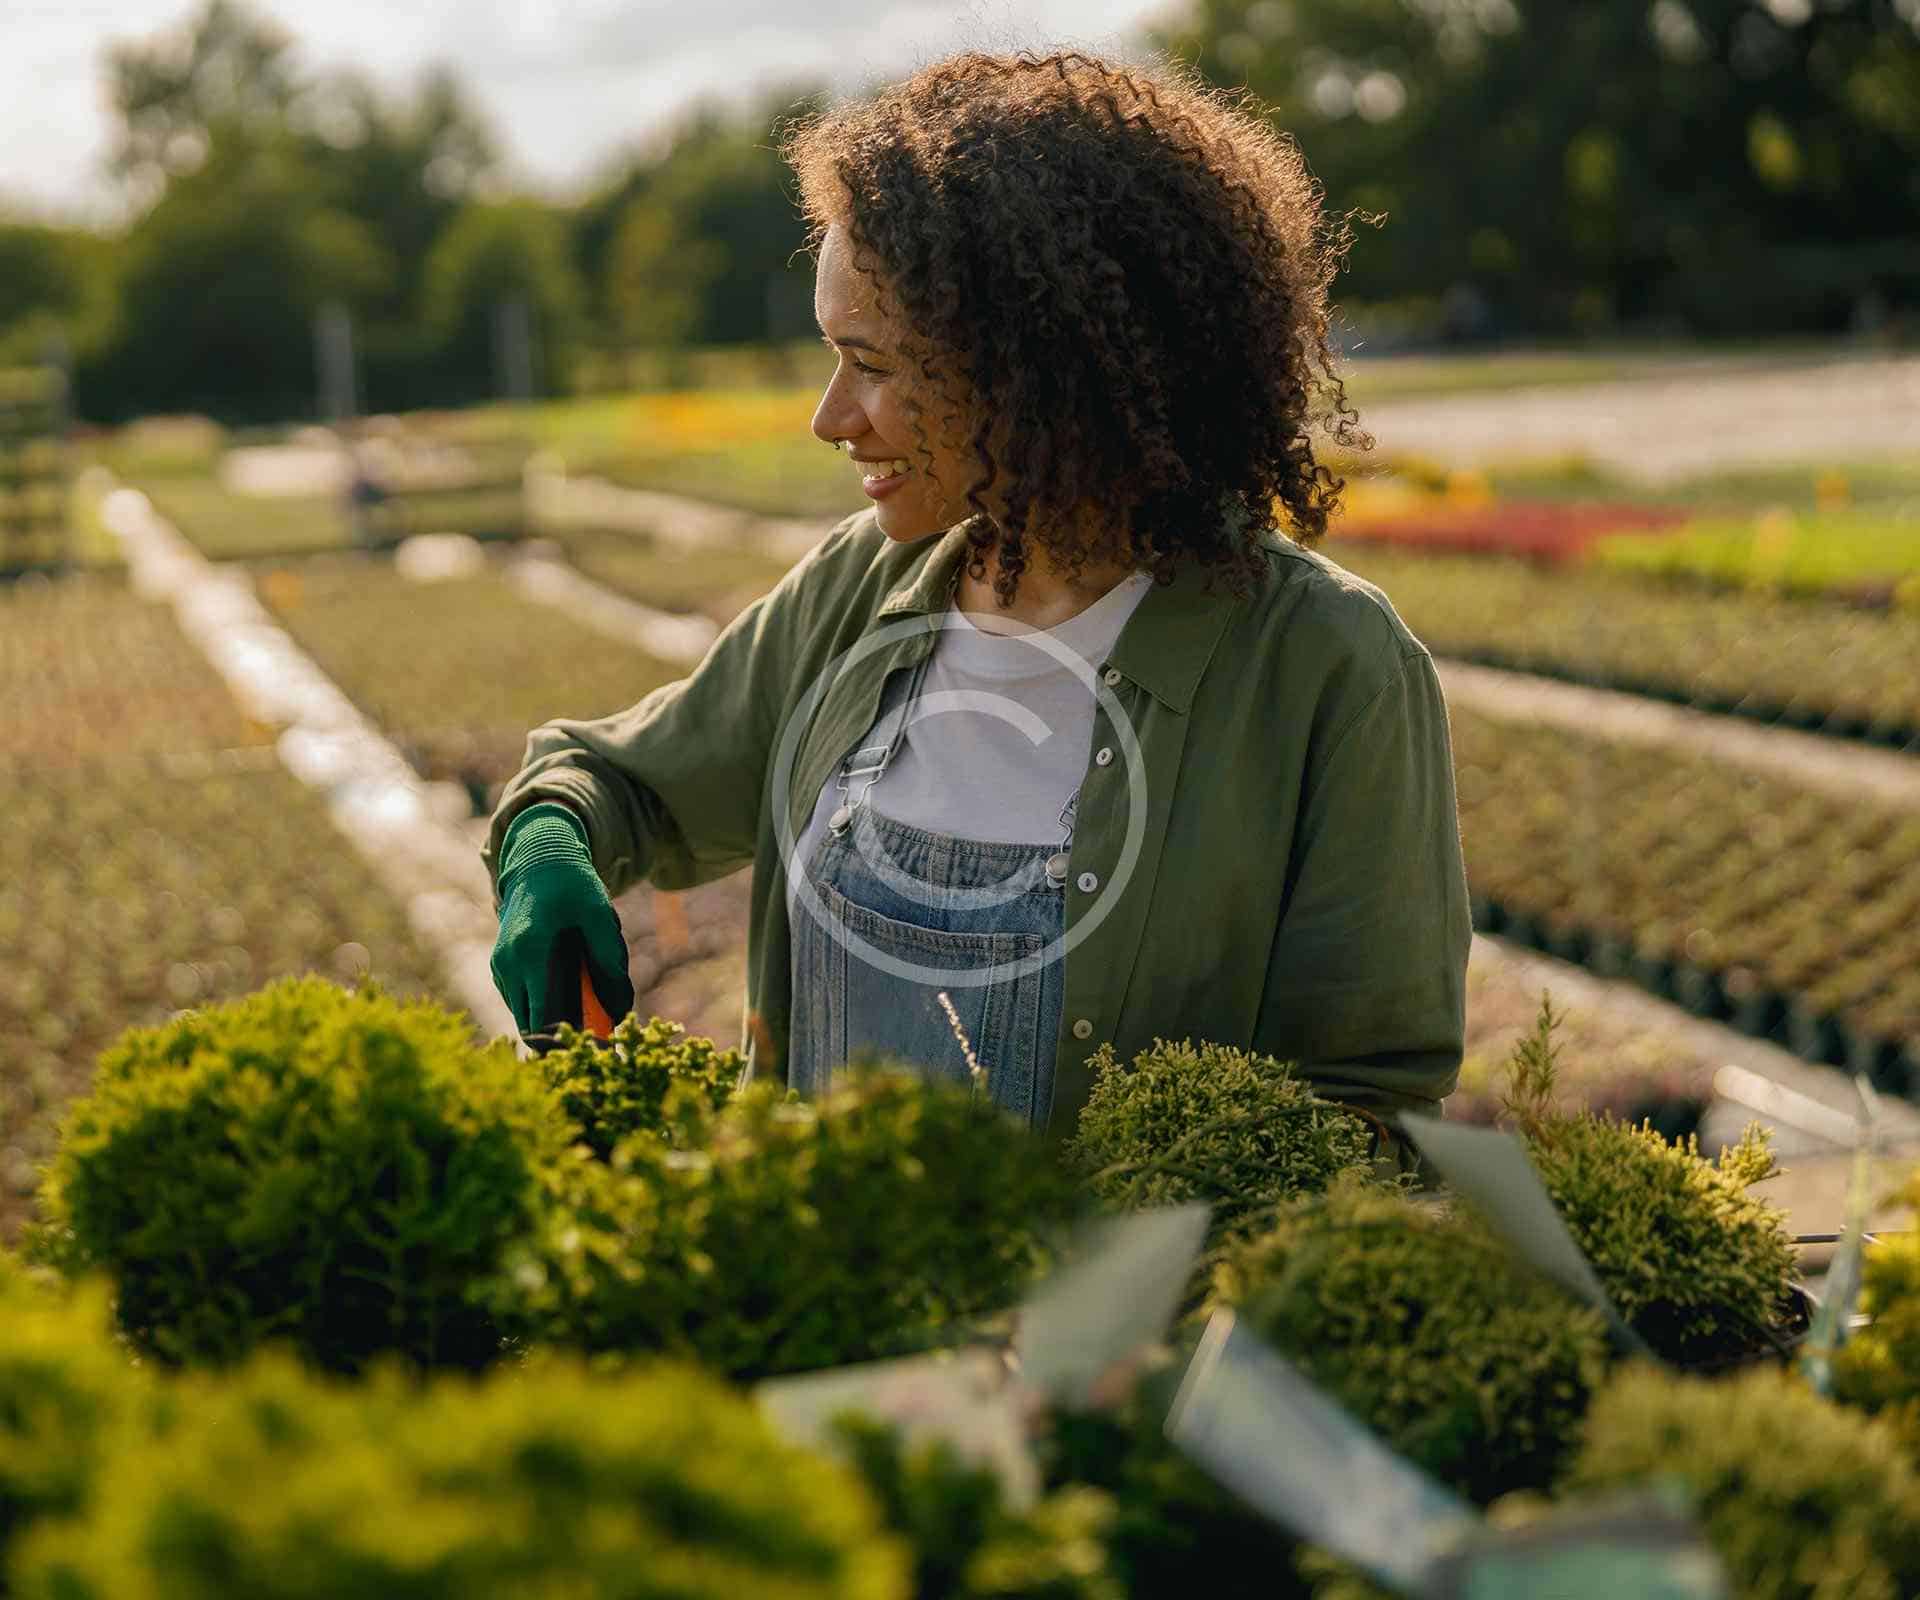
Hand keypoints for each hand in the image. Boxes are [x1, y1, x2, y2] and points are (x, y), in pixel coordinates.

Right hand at [491, 848, 635, 1035]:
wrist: (538, 859)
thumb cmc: (571, 884)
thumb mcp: (598, 913)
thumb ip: (609, 956)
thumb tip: (620, 1003)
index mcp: (529, 951)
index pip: (539, 1013)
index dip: (564, 1039)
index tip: (592, 1051)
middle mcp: (507, 963)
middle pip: (528, 1023)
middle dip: (559, 1039)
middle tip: (596, 1045)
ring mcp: (500, 966)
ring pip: (522, 1014)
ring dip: (549, 1025)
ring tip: (587, 1028)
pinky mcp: (501, 966)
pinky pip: (520, 1001)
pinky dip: (540, 1010)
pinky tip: (571, 1009)